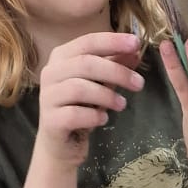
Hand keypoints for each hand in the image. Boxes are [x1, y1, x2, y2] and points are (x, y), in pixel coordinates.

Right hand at [36, 32, 143, 166]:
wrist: (61, 146)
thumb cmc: (81, 109)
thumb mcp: (100, 85)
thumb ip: (114, 67)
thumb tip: (135, 51)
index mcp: (62, 57)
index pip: (88, 42)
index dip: (112, 41)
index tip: (136, 43)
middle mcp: (51, 72)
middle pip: (85, 64)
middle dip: (116, 72)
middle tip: (139, 84)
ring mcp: (48, 96)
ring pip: (79, 88)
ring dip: (106, 95)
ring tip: (122, 105)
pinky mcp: (51, 121)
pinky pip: (74, 114)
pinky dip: (93, 116)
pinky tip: (104, 119)